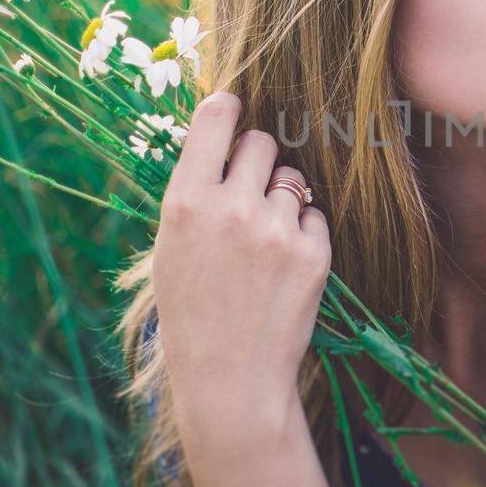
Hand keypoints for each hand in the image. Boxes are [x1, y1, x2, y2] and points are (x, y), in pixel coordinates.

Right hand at [150, 92, 331, 426]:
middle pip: (263, 142)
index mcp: (185, 202)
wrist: (229, 378)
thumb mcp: (171, 248)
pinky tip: (283, 269)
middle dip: (259, 160)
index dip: (228, 108)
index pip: (215, 118)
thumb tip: (221, 136)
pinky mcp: (312, 253)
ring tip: (263, 243)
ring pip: (293, 179)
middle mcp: (230, 208)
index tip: (234, 108)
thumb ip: (195, 193)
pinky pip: (315, 217)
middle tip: (250, 192)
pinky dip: (304, 234)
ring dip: (283, 199)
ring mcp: (276, 230)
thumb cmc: (192, 312)